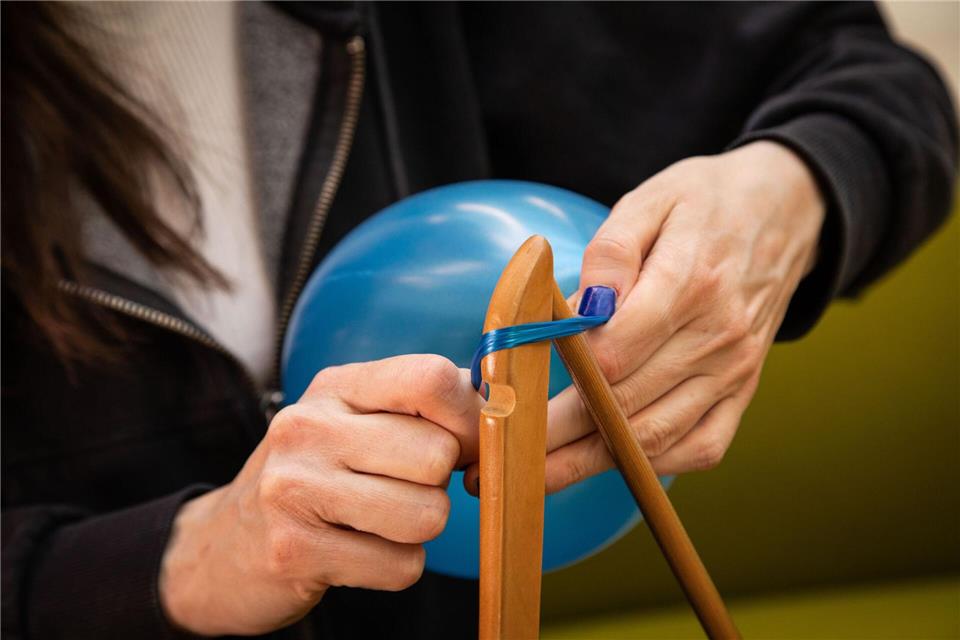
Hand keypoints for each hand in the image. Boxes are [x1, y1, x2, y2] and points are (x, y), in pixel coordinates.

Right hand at [159, 355, 482, 635]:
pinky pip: (402, 566)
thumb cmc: (316, 476)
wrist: (223, 545)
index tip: (459, 446)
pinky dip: (395, 568)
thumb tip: (501, 404)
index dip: (468, 419)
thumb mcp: (356, 421)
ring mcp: (295, 487)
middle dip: (438, 485)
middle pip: (438, 455)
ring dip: (418, 530)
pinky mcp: (292, 549)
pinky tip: (356, 553)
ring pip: (428, 515)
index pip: (432, 378)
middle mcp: (309, 425)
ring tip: (377, 522)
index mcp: (337, 386)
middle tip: (401, 490)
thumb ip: (424, 406)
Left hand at [498, 141, 822, 492]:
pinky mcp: (743, 392)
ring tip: (537, 476)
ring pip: (654, 437)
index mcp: (690, 284)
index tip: (510, 395)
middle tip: (503, 455)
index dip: (556, 382)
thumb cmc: (704, 202)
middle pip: (624, 406)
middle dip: (557, 437)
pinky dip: (651, 463)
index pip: (612, 355)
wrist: (785, 212)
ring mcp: (735, 372)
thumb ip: (611, 251)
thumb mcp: (651, 200)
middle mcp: (718, 337)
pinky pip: (699, 447)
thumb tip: (581, 307)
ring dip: (590, 463)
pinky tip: (607, 463)